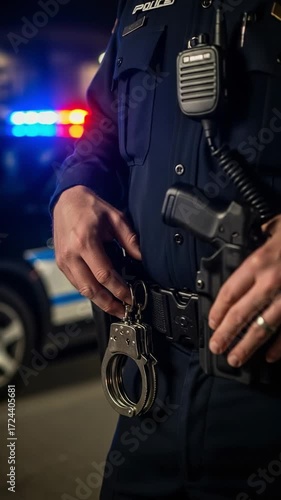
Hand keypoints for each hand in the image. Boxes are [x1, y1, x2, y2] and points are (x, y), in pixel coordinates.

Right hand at [53, 185, 141, 317]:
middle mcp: (71, 253)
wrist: (66, 200)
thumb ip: (129, 239)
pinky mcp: (61, 263)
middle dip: (109, 303)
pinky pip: (76, 283)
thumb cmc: (89, 207)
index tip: (130, 297)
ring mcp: (63, 260)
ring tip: (114, 308)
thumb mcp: (115, 218)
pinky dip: (89, 292)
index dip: (119, 289)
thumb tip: (142, 257)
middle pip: (91, 288)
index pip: (104, 274)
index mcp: (85, 241)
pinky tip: (101, 296)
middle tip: (123, 311)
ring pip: (82, 289)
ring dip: (99, 302)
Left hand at [208, 214, 280, 366]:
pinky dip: (279, 346)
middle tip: (216, 347)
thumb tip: (248, 242)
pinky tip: (270, 356)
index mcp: (259, 263)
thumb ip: (259, 239)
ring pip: (262, 328)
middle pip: (240, 314)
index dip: (218, 310)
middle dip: (226, 334)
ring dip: (247, 346)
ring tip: (236, 358)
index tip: (212, 322)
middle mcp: (270, 282)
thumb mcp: (275, 227)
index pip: (230, 292)